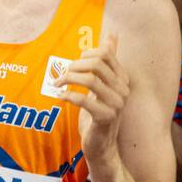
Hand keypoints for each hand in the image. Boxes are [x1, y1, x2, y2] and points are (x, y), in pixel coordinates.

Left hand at [57, 35, 128, 168]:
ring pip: (90, 80)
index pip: (105, 54)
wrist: (101, 146)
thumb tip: (112, 35)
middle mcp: (123, 90)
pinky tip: (60, 96)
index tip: (75, 63)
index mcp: (122, 79)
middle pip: (97, 64)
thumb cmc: (99, 113)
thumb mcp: (103, 85)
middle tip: (63, 73)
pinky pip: (84, 100)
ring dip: (69, 79)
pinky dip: (68, 96)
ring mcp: (116, 104)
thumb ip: (107, 62)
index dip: (86, 54)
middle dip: (75, 65)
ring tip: (58, 83)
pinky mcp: (105, 117)